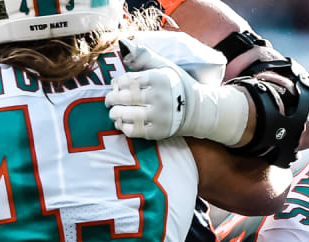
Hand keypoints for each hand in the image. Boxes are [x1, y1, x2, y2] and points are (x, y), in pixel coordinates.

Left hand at [107, 38, 249, 144]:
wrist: (198, 110)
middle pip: (124, 97)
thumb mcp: (165, 66)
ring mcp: (159, 116)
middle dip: (112, 99)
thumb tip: (124, 43)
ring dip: (115, 113)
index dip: (117, 84)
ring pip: (126, 115)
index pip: (127, 80)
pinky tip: (124, 123)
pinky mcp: (158, 132)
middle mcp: (159, 97)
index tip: (117, 86)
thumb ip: (144, 56)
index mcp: (158, 79)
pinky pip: (133, 131)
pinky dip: (123, 127)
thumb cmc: (176, 85)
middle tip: (110, 100)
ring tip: (115, 112)